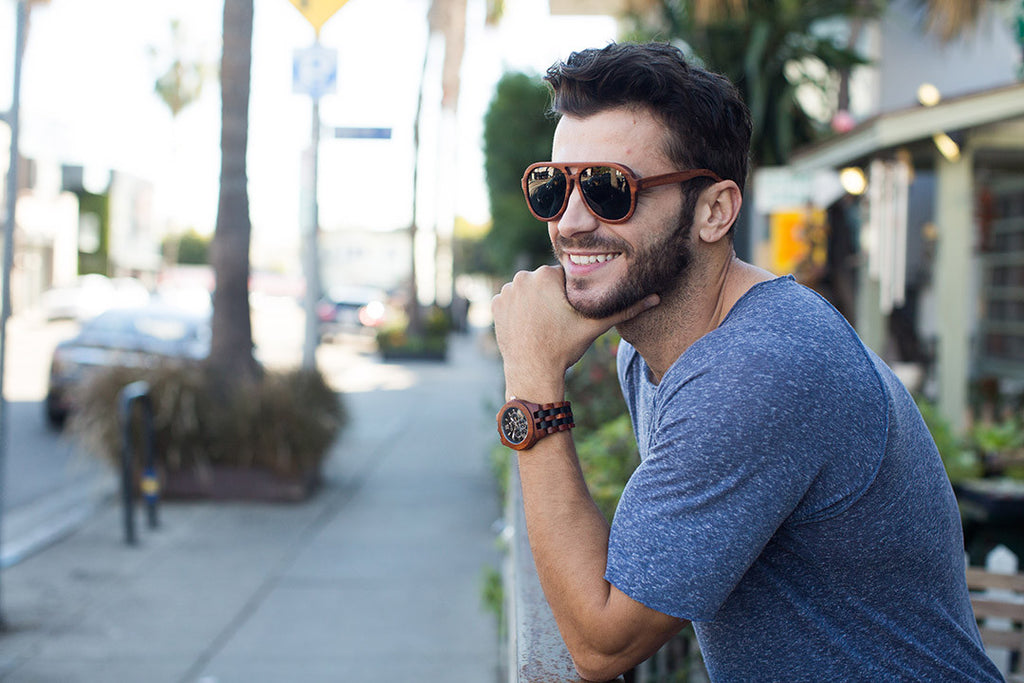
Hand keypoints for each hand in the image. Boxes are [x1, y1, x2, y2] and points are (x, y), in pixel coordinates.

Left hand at [491, 265, 657, 400]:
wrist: (533, 372)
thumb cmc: (565, 347)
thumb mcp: (595, 327)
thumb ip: (624, 309)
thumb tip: (656, 297)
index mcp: (547, 275)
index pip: (564, 279)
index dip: (570, 297)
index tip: (570, 315)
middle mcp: (523, 276)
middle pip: (544, 283)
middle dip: (551, 299)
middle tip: (556, 323)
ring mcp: (506, 291)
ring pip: (528, 291)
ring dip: (535, 303)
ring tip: (543, 326)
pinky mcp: (495, 305)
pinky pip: (511, 302)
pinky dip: (518, 312)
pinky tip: (528, 327)